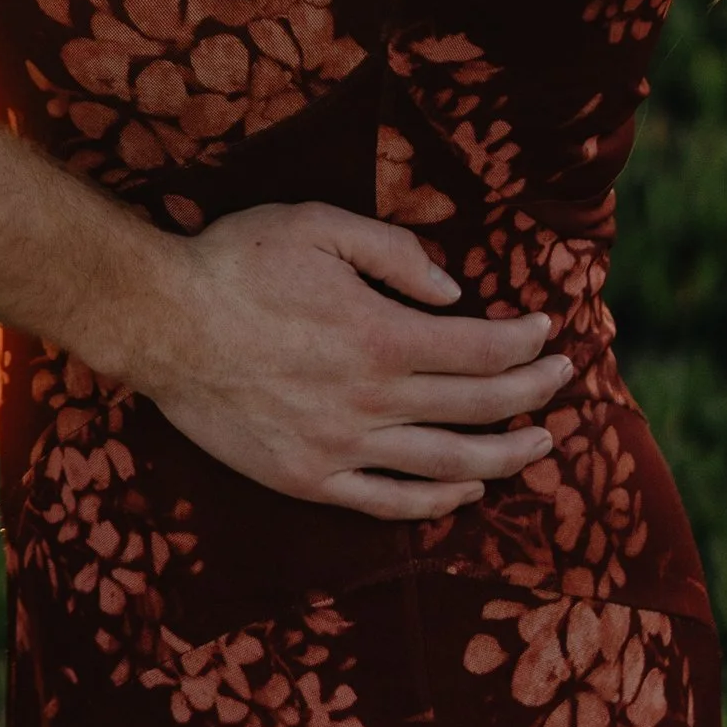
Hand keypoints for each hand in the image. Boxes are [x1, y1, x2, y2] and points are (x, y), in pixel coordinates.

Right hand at [103, 204, 568, 519]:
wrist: (160, 322)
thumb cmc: (237, 261)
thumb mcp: (319, 224)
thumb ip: (394, 252)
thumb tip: (454, 291)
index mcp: (380, 334)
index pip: (480, 349)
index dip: (525, 343)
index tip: (548, 332)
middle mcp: (372, 399)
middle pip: (477, 406)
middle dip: (533, 393)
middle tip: (566, 380)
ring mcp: (341, 447)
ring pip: (446, 464)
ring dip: (504, 456)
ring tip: (541, 446)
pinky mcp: (308, 478)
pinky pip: (388, 502)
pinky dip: (436, 501)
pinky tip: (464, 490)